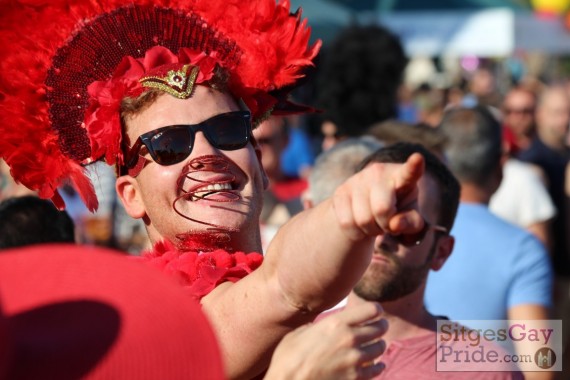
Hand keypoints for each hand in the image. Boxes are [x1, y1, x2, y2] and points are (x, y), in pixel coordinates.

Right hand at [264, 302, 386, 379]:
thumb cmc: (287, 359)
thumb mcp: (298, 333)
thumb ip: (316, 327)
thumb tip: (319, 326)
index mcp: (336, 323)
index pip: (371, 310)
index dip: (376, 310)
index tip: (375, 312)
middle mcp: (349, 339)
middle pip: (380, 328)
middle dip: (381, 326)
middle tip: (380, 327)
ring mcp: (354, 360)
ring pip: (380, 348)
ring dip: (379, 346)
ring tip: (376, 345)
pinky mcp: (355, 378)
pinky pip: (376, 369)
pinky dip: (379, 366)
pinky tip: (378, 364)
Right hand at [332, 153, 424, 240]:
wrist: (367, 209)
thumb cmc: (397, 212)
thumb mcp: (411, 219)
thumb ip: (410, 223)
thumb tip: (395, 224)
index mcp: (402, 177)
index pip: (409, 173)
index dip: (413, 166)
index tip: (418, 158)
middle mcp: (378, 172)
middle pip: (382, 209)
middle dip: (385, 225)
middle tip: (387, 224)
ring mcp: (357, 179)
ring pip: (363, 219)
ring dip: (370, 230)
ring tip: (374, 223)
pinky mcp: (340, 192)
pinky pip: (346, 222)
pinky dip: (355, 232)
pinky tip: (360, 225)